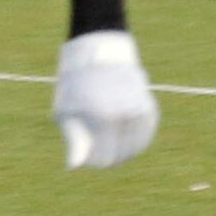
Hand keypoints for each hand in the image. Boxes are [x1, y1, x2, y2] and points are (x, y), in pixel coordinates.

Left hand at [52, 28, 157, 168]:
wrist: (100, 48)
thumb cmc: (76, 82)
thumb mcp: (66, 110)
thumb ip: (73, 140)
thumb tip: (74, 167)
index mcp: (103, 118)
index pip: (103, 158)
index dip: (92, 163)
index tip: (85, 156)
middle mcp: (126, 115)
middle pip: (121, 155)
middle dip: (108, 158)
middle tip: (95, 152)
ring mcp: (140, 110)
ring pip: (136, 148)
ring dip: (123, 151)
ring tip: (109, 146)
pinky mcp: (149, 106)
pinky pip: (146, 135)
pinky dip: (136, 141)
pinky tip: (124, 140)